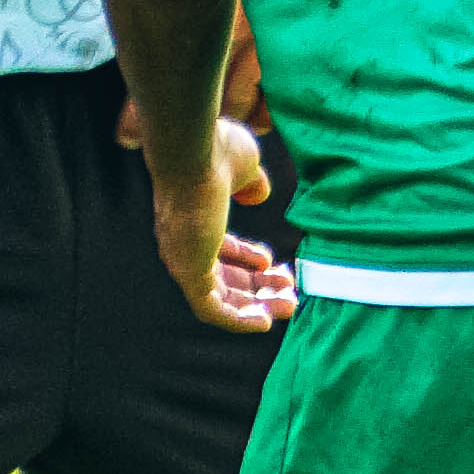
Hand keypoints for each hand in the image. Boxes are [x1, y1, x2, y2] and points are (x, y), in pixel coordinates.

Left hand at [150, 137, 296, 333]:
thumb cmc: (215, 152)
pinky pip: (211, 310)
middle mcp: (183, 246)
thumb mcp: (244, 167)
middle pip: (222, 280)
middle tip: (290, 293)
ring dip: (255, 307)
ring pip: (220, 299)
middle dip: (258, 289)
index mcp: (193, 222)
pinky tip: (264, 322)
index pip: (218, 254)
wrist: (194, 151)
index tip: (274, 262)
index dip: (248, 262)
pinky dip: (237, 320)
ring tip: (288, 306)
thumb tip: (259, 194)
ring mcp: (183, 260)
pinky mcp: (189, 271)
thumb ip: (252, 183)